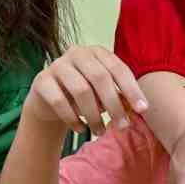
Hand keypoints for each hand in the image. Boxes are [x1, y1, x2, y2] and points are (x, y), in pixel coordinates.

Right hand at [24, 46, 147, 136]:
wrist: (49, 101)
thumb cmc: (85, 96)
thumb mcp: (104, 95)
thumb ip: (120, 96)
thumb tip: (138, 107)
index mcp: (97, 52)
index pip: (118, 68)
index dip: (131, 89)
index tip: (143, 110)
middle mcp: (77, 53)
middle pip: (100, 78)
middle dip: (114, 104)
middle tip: (122, 126)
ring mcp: (57, 65)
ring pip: (80, 90)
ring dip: (94, 115)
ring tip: (100, 131)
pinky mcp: (41, 80)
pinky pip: (59, 100)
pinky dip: (73, 118)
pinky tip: (80, 129)